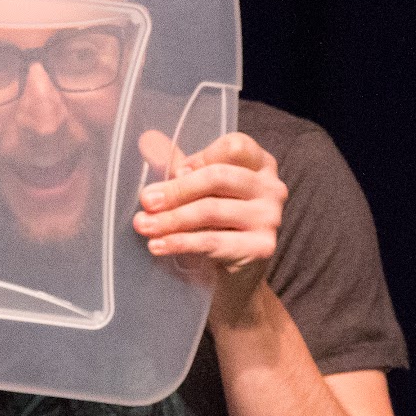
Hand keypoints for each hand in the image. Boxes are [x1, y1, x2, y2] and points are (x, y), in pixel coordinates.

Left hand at [134, 130, 286, 319]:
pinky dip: (180, 243)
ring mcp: (271, 218)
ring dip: (170, 219)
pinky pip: (213, 242)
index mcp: (260, 164)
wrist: (234, 276)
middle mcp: (272, 187)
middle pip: (218, 177)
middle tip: (146, 201)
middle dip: (176, 190)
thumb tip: (147, 139)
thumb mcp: (197, 191)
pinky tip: (157, 246)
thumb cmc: (215, 224)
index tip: (176, 174)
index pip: (234, 146)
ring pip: (211, 211)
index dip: (202, 157)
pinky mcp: (262, 248)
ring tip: (143, 225)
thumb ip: (176, 166)